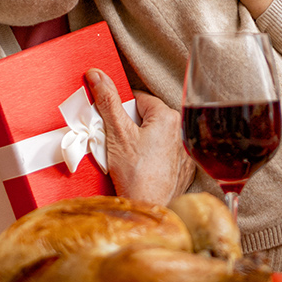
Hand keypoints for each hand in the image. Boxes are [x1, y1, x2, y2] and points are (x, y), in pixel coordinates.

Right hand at [85, 69, 186, 204]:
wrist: (147, 207)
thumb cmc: (135, 173)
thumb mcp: (116, 132)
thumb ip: (107, 100)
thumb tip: (97, 74)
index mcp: (168, 117)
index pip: (139, 100)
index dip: (121, 108)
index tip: (111, 120)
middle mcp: (181, 132)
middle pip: (147, 118)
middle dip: (130, 126)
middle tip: (116, 140)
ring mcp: (184, 153)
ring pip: (155, 137)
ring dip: (140, 142)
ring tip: (127, 157)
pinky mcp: (183, 170)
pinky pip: (163, 155)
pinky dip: (151, 158)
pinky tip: (139, 168)